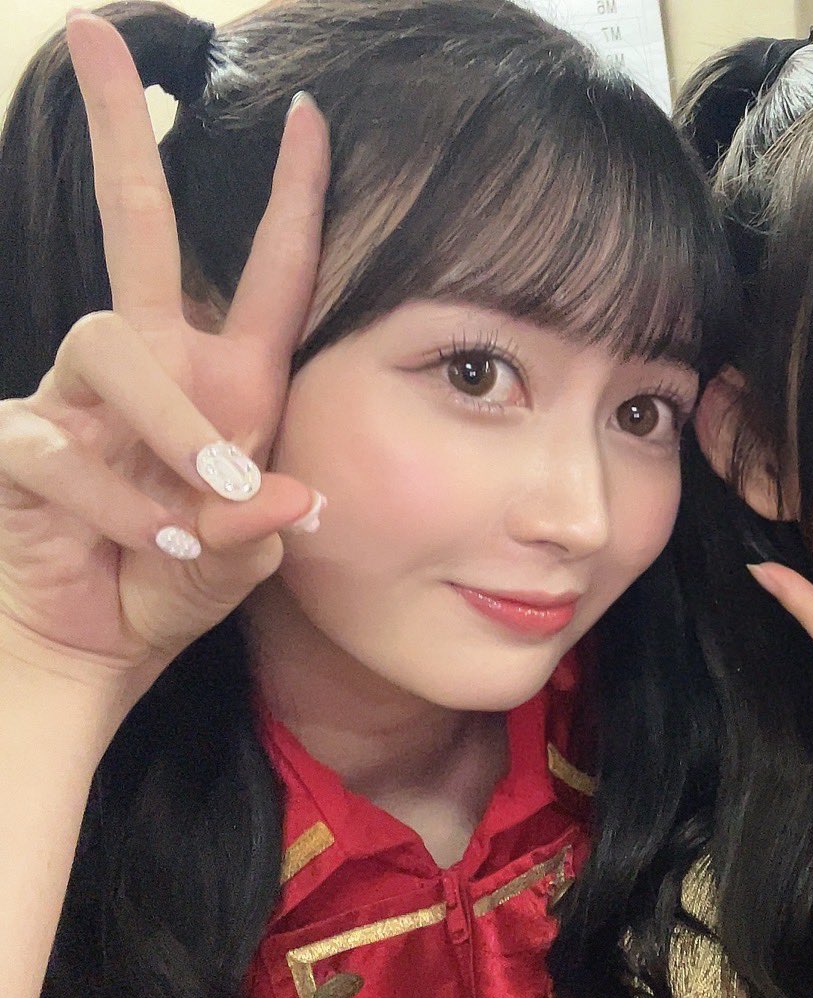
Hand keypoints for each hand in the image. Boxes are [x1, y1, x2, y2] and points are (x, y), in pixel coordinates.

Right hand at [0, 13, 328, 696]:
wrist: (98, 645)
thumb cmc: (177, 584)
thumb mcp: (239, 559)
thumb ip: (263, 532)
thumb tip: (284, 497)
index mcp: (227, 379)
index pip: (267, 273)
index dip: (289, 197)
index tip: (308, 114)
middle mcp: (153, 364)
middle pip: (131, 223)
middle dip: (118, 131)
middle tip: (94, 30)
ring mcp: (76, 392)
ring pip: (111, 341)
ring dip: (169, 425)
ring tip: (202, 506)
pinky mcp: (19, 439)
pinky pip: (59, 444)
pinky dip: (117, 499)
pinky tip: (152, 540)